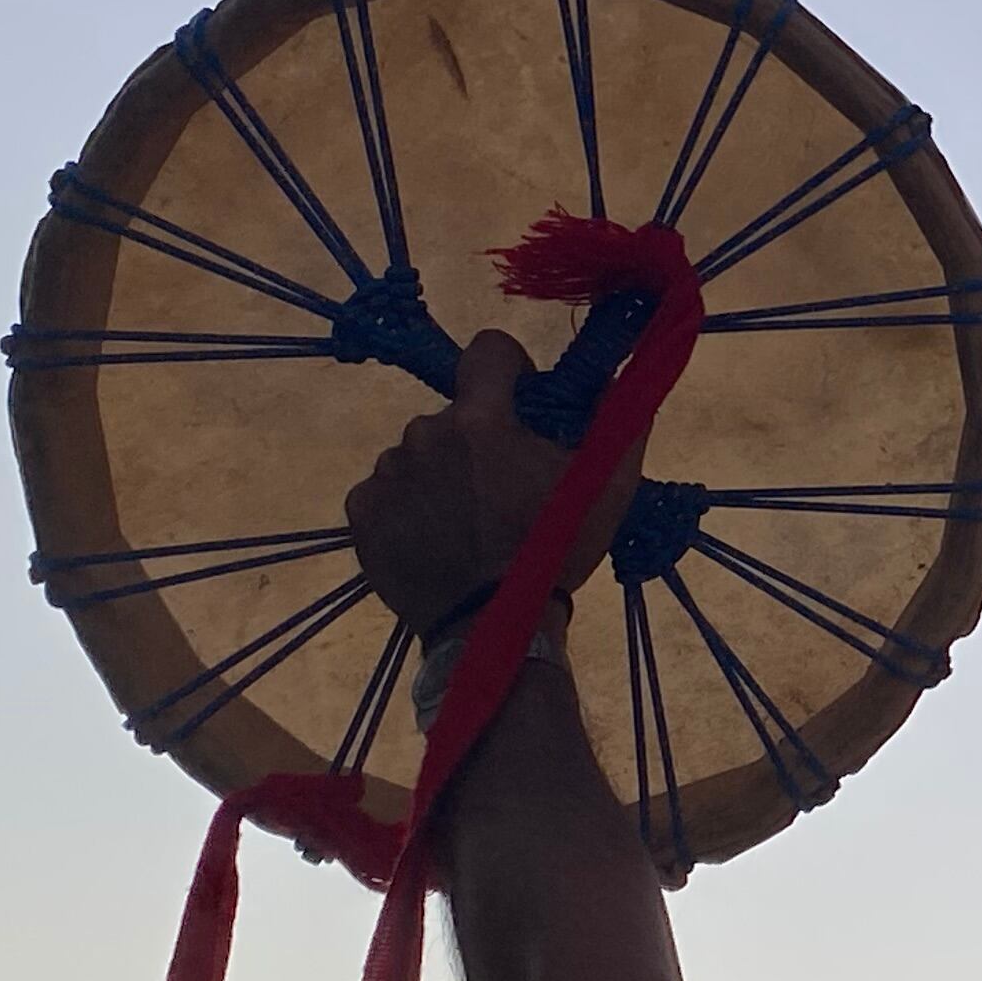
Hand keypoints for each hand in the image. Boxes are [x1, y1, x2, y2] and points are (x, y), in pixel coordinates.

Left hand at [345, 329, 642, 634]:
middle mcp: (425, 433)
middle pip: (455, 415)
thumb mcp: (607, 488)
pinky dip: (408, 507)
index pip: (487, 350)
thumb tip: (621, 376)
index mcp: (481, 420)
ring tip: (466, 524)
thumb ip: (620, 421)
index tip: (523, 402)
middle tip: (501, 489)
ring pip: (419, 454)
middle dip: (478, 439)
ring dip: (441, 474)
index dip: (510, 370)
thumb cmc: (553, 552)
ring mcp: (387, 474)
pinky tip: (433, 540)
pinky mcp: (360, 513)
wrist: (489, 630)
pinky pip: (386, 492)